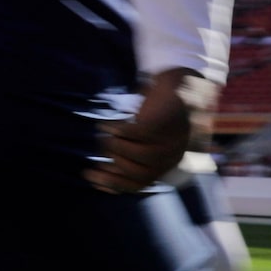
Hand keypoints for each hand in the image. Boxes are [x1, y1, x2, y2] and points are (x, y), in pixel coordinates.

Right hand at [88, 68, 213, 193]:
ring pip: (139, 155)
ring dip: (115, 146)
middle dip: (114, 163)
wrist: (181, 87)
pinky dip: (118, 130)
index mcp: (168, 164)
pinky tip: (107, 125)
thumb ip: (130, 159)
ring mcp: (170, 140)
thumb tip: (100, 176)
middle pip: (139, 173)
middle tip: (100, 149)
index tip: (89, 175)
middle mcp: (172, 156)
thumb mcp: (147, 142)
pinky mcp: (163, 123)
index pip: (139, 184)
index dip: (112, 183)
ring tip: (103, 135)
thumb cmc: (158, 115)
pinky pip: (135, 134)